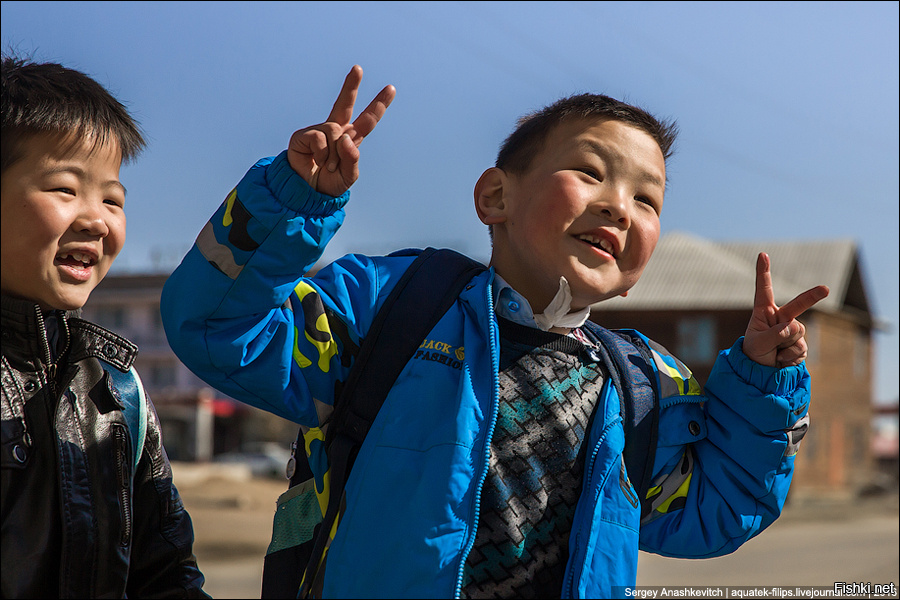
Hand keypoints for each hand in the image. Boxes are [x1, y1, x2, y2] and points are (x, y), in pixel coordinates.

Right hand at [287, 65, 394, 196]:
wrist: (306, 194)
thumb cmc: (329, 184)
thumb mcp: (348, 176)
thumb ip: (352, 159)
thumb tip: (345, 137)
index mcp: (350, 139)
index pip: (367, 120)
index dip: (379, 105)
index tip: (390, 89)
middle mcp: (335, 131)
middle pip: (345, 104)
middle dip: (351, 86)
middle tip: (358, 68)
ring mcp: (319, 131)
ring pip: (334, 130)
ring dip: (333, 154)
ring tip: (327, 166)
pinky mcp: (303, 135)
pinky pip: (319, 137)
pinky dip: (321, 152)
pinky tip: (316, 160)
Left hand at [742, 253, 828, 367]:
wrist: (761, 373)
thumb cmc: (754, 354)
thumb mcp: (758, 344)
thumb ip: (774, 335)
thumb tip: (793, 327)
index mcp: (764, 313)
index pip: (764, 290)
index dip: (763, 272)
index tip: (762, 254)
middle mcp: (780, 318)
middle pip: (798, 305)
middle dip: (812, 296)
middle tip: (825, 289)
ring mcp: (793, 330)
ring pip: (797, 333)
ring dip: (785, 346)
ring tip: (774, 353)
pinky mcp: (801, 344)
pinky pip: (801, 349)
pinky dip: (790, 357)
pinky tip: (781, 359)